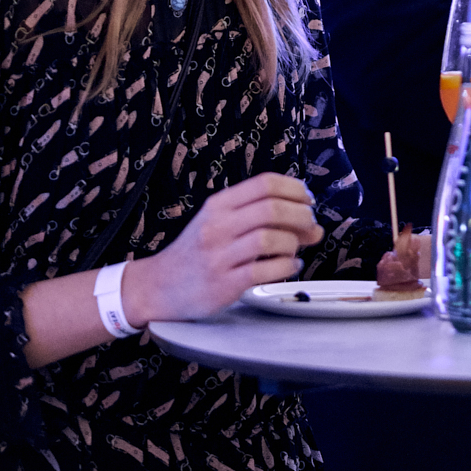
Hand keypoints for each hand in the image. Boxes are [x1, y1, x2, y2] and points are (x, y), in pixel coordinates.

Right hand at [123, 173, 323, 322]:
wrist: (157, 286)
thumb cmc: (196, 252)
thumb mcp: (222, 224)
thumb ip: (265, 220)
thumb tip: (314, 226)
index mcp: (218, 205)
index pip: (265, 183)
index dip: (295, 189)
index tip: (308, 200)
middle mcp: (217, 226)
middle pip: (272, 209)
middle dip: (301, 216)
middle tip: (309, 226)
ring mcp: (219, 256)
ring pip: (271, 238)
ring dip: (293, 243)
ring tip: (294, 249)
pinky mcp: (223, 284)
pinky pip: (266, 270)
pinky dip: (287, 266)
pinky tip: (289, 266)